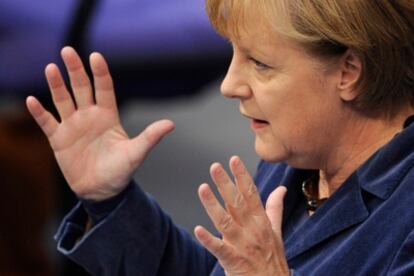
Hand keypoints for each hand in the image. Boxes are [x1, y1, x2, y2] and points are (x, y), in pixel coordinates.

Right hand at [26, 47, 174, 200]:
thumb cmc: (121, 171)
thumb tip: (171, 124)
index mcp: (108, 116)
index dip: (100, 73)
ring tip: (51, 68)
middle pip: (81, 88)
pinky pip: (47, 123)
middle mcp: (89, 116)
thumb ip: (150, 137)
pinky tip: (31, 101)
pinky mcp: (58, 139)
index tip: (96, 56)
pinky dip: (39, 113)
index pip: (104, 89)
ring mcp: (73, 126)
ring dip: (56, 85)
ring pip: (63, 101)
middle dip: (75, 70)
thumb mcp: (136, 153)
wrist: (102, 191)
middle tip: (68, 50)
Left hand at [194, 156, 288, 275]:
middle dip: (225, 183)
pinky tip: (198, 229)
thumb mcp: (276, 232)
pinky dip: (208, 240)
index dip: (242, 176)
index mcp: (261, 222)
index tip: (234, 159)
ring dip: (213, 204)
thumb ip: (275, 208)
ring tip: (202, 188)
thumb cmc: (273, 260)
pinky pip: (219, 249)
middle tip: (214, 166)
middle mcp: (252, 230)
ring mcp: (242, 246)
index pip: (251, 194)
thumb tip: (281, 188)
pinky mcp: (233, 261)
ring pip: (225, 221)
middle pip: (237, 203)